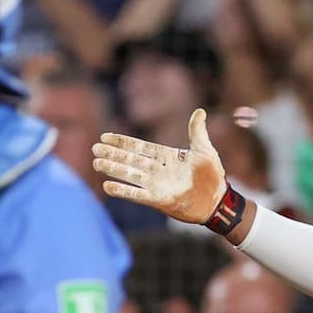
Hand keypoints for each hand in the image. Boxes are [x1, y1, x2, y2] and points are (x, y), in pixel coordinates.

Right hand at [95, 108, 230, 224]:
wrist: (218, 201)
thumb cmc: (212, 176)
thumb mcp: (205, 150)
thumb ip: (197, 131)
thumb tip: (200, 111)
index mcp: (165, 157)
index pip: (139, 147)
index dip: (123, 142)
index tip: (105, 136)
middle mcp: (157, 170)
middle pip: (130, 160)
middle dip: (113, 154)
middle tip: (95, 148)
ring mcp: (156, 185)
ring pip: (130, 175)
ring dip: (113, 169)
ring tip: (97, 163)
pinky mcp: (158, 200)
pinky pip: (136, 194)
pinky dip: (123, 190)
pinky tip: (107, 186)